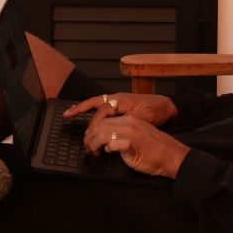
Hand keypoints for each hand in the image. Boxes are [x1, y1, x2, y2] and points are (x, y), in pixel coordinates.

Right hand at [63, 92, 177, 130]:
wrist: (166, 106)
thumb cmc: (156, 112)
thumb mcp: (143, 119)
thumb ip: (128, 122)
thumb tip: (114, 129)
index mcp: (122, 100)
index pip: (103, 111)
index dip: (95, 123)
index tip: (89, 135)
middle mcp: (117, 97)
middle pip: (94, 102)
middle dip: (79, 108)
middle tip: (66, 115)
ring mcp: (117, 99)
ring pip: (96, 102)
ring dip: (83, 107)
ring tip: (70, 113)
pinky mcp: (119, 103)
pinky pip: (102, 104)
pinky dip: (91, 108)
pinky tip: (85, 113)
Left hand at [83, 115, 189, 177]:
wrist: (171, 155)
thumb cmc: (155, 150)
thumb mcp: (137, 136)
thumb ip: (123, 135)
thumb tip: (108, 142)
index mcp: (130, 120)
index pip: (105, 120)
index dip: (93, 130)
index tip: (89, 139)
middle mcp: (129, 123)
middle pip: (100, 125)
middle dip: (89, 137)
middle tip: (87, 148)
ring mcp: (130, 132)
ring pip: (103, 133)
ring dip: (94, 144)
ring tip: (93, 152)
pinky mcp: (131, 143)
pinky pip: (113, 143)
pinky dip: (107, 148)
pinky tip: (108, 152)